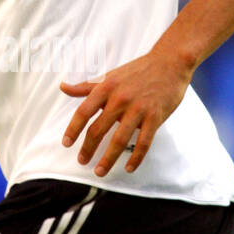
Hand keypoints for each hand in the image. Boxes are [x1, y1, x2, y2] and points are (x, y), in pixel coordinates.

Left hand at [59, 48, 191, 176]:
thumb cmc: (137, 71)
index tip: (66, 143)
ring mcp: (138, 108)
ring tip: (100, 171)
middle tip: (82, 161)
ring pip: (119, 140)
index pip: (83, 111)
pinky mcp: (155, 117)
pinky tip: (129, 168)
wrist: (170, 63)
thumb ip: (86, 86)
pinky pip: (144, 142)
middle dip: (88, 148)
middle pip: (98, 129)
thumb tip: (63, 87)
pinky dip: (136, 158)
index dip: (73, 129)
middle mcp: (120, 98)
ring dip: (108, 159)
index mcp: (106, 88)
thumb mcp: (109, 76)